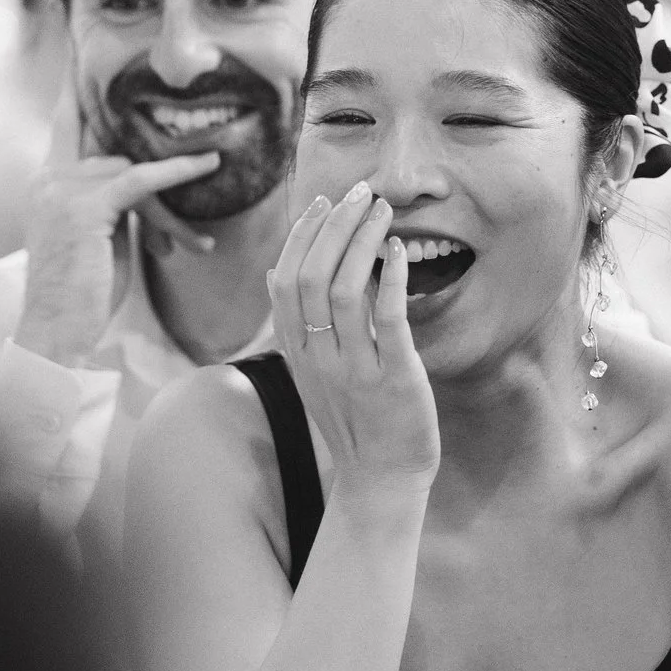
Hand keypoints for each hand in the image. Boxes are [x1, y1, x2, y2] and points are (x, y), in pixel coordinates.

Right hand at [16, 91, 221, 366]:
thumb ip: (111, 200)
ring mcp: (62, 190)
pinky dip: (177, 172)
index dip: (79, 87)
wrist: (56, 332)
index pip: (68, 120)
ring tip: (209, 200)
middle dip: (160, 160)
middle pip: (117, 148)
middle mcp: (49, 177)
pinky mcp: (84, 207)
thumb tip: (142, 179)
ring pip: (134, 170)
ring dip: (174, 196)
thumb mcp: (98, 236)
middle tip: (196, 138)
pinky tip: (207, 164)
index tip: (84, 48)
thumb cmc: (81, 293)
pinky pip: (140, 180)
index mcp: (46, 181)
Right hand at [266, 182, 438, 495]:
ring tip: (383, 211)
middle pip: (313, 276)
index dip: (302, 235)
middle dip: (335, 225)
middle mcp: (318, 357)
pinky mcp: (393, 379)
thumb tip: (272, 271)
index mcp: (297, 351)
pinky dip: (392, 278)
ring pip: (347, 290)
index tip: (324, 202)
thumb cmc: (352, 419)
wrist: (381, 479)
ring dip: (364, 241)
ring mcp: (354, 369)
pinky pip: (389, 319)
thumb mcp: (310, 371)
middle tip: (360, 192)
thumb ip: (293, 323)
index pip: (286, 280)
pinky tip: (398, 250)